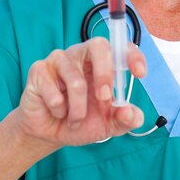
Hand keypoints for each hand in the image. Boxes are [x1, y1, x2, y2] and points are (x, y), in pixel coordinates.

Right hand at [16, 38, 145, 149]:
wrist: (49, 134)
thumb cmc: (81, 122)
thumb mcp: (108, 125)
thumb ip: (125, 119)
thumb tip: (132, 113)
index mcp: (103, 63)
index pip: (121, 48)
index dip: (132, 56)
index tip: (140, 73)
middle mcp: (82, 55)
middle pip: (98, 46)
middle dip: (105, 74)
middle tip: (104, 99)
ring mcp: (59, 60)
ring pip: (75, 79)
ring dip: (78, 110)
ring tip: (74, 120)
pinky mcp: (39, 70)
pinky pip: (53, 90)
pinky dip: (58, 110)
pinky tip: (56, 112)